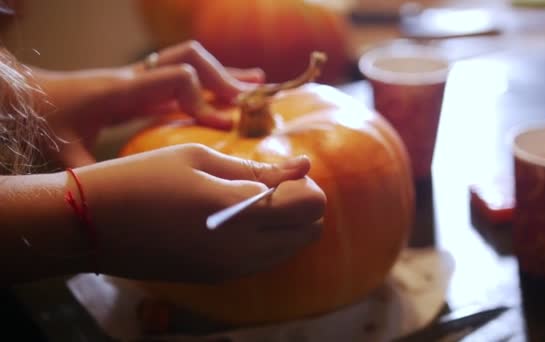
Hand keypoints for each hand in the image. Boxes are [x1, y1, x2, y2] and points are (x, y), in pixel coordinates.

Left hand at [36, 40, 263, 166]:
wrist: (28, 95)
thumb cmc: (47, 121)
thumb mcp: (66, 152)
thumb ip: (91, 177)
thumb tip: (115, 209)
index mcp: (124, 92)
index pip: (177, 79)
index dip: (204, 101)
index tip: (224, 127)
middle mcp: (138, 78)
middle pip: (190, 59)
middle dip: (223, 79)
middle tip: (249, 105)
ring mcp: (142, 77)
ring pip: (190, 60)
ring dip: (224, 72)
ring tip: (258, 85)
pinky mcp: (144, 84)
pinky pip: (184, 75)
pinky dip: (211, 80)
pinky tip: (232, 89)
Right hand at [74, 144, 325, 282]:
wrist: (90, 225)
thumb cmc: (142, 178)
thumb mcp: (200, 159)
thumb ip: (256, 168)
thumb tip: (304, 166)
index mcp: (241, 213)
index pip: (310, 206)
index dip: (305, 185)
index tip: (282, 171)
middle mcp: (243, 250)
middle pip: (309, 232)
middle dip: (302, 206)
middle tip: (270, 184)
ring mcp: (231, 270)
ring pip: (289, 249)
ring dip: (286, 225)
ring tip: (250, 200)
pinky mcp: (217, 279)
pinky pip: (263, 260)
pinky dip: (265, 240)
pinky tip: (235, 219)